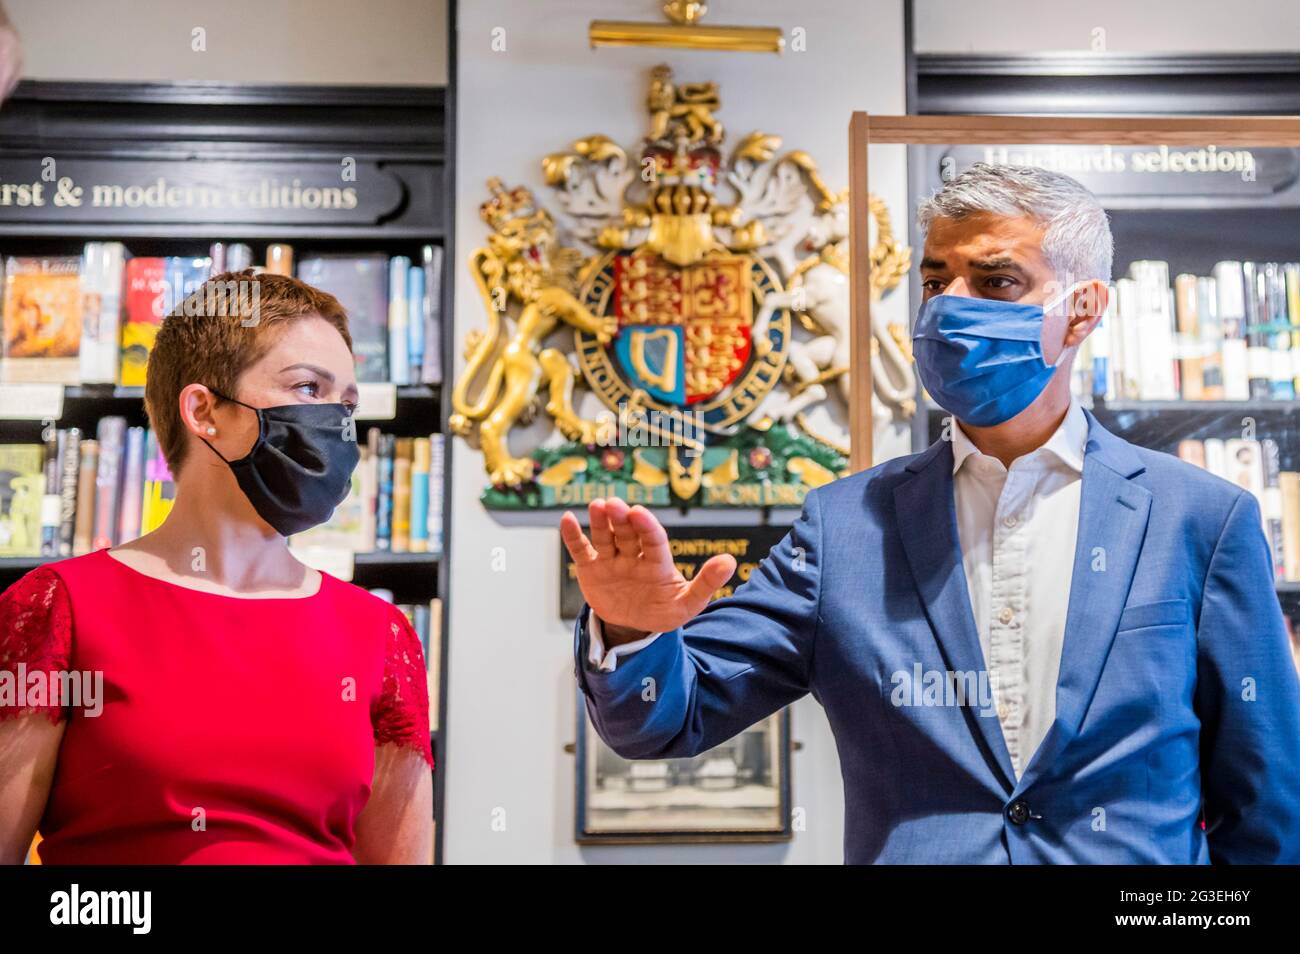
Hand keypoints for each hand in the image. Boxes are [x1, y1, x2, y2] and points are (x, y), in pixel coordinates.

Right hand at [560, 497, 735, 645]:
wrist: (634, 627)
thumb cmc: (663, 611)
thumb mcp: (687, 603)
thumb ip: (705, 583)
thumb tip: (730, 561)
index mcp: (657, 560)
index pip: (653, 539)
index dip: (646, 526)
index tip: (639, 512)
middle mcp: (633, 554)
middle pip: (627, 533)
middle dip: (621, 518)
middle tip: (614, 504)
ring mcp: (611, 559)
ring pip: (605, 536)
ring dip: (600, 521)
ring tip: (596, 505)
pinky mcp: (591, 568)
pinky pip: (581, 550)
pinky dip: (572, 535)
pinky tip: (566, 519)